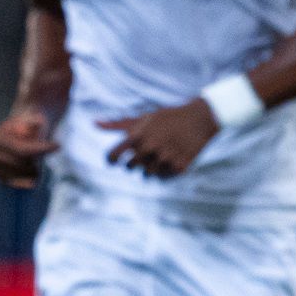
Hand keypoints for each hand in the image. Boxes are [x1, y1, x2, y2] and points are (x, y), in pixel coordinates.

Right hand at [0, 106, 57, 187]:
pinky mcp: (1, 177)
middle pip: (21, 163)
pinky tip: (35, 178)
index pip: (20, 150)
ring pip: (20, 174)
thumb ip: (36, 122)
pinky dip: (27, 182)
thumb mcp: (36, 119)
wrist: (26, 132)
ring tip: (38, 160)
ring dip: (34, 169)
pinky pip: (14, 184)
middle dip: (37, 158)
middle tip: (47, 151)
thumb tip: (37, 124)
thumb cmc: (32, 125)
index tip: (58, 145)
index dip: (40, 149)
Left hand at [96, 100, 221, 178]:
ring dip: (150, 168)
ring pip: (147, 174)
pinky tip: (170, 160)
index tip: (114, 161)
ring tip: (160, 155)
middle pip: (130, 166)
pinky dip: (164, 171)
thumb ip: (118, 124)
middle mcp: (150, 147)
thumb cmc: (168, 117)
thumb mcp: (144, 118)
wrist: (201, 119)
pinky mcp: (179, 166)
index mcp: (138, 135)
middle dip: (134, 163)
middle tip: (146, 153)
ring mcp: (165, 157)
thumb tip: (94, 123)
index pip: (113, 155)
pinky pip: (164, 177)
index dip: (111, 160)